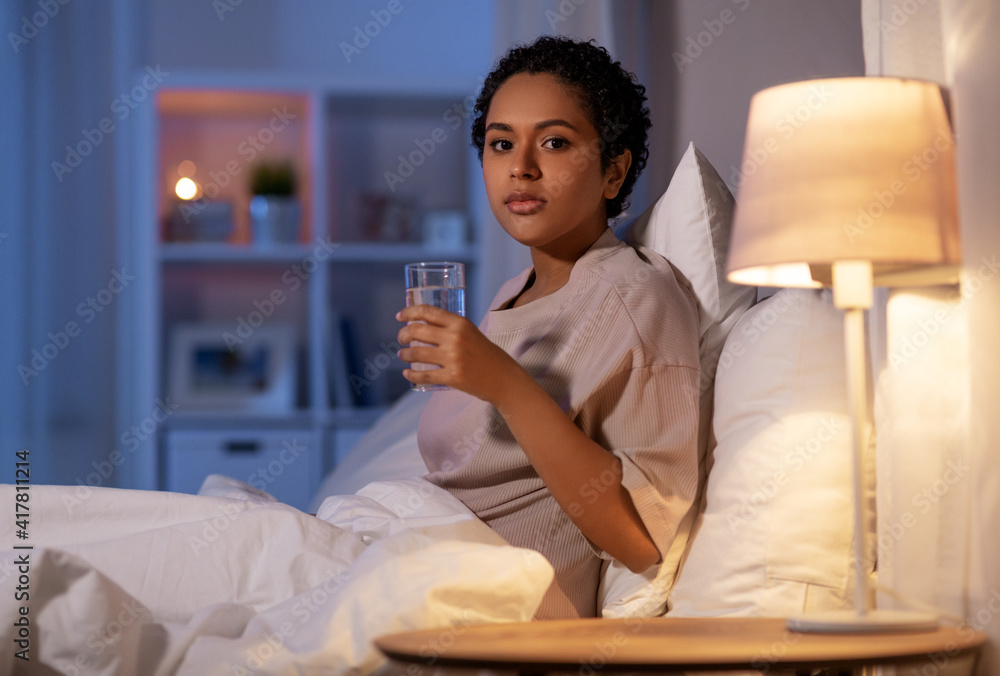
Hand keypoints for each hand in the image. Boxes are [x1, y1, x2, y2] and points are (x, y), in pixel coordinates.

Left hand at [396, 304, 525, 402]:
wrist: (504, 379)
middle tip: (401, 339)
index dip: (409, 312)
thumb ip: (451, 329)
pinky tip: (407, 373)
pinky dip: (411, 375)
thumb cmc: (487, 355)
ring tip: (403, 355)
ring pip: (416, 353)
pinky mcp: (452, 377)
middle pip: (417, 331)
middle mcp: (455, 338)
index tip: (400, 316)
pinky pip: (423, 375)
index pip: (428, 311)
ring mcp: (453, 358)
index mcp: (460, 323)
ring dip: (405, 354)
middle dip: (403, 335)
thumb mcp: (472, 333)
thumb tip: (424, 326)